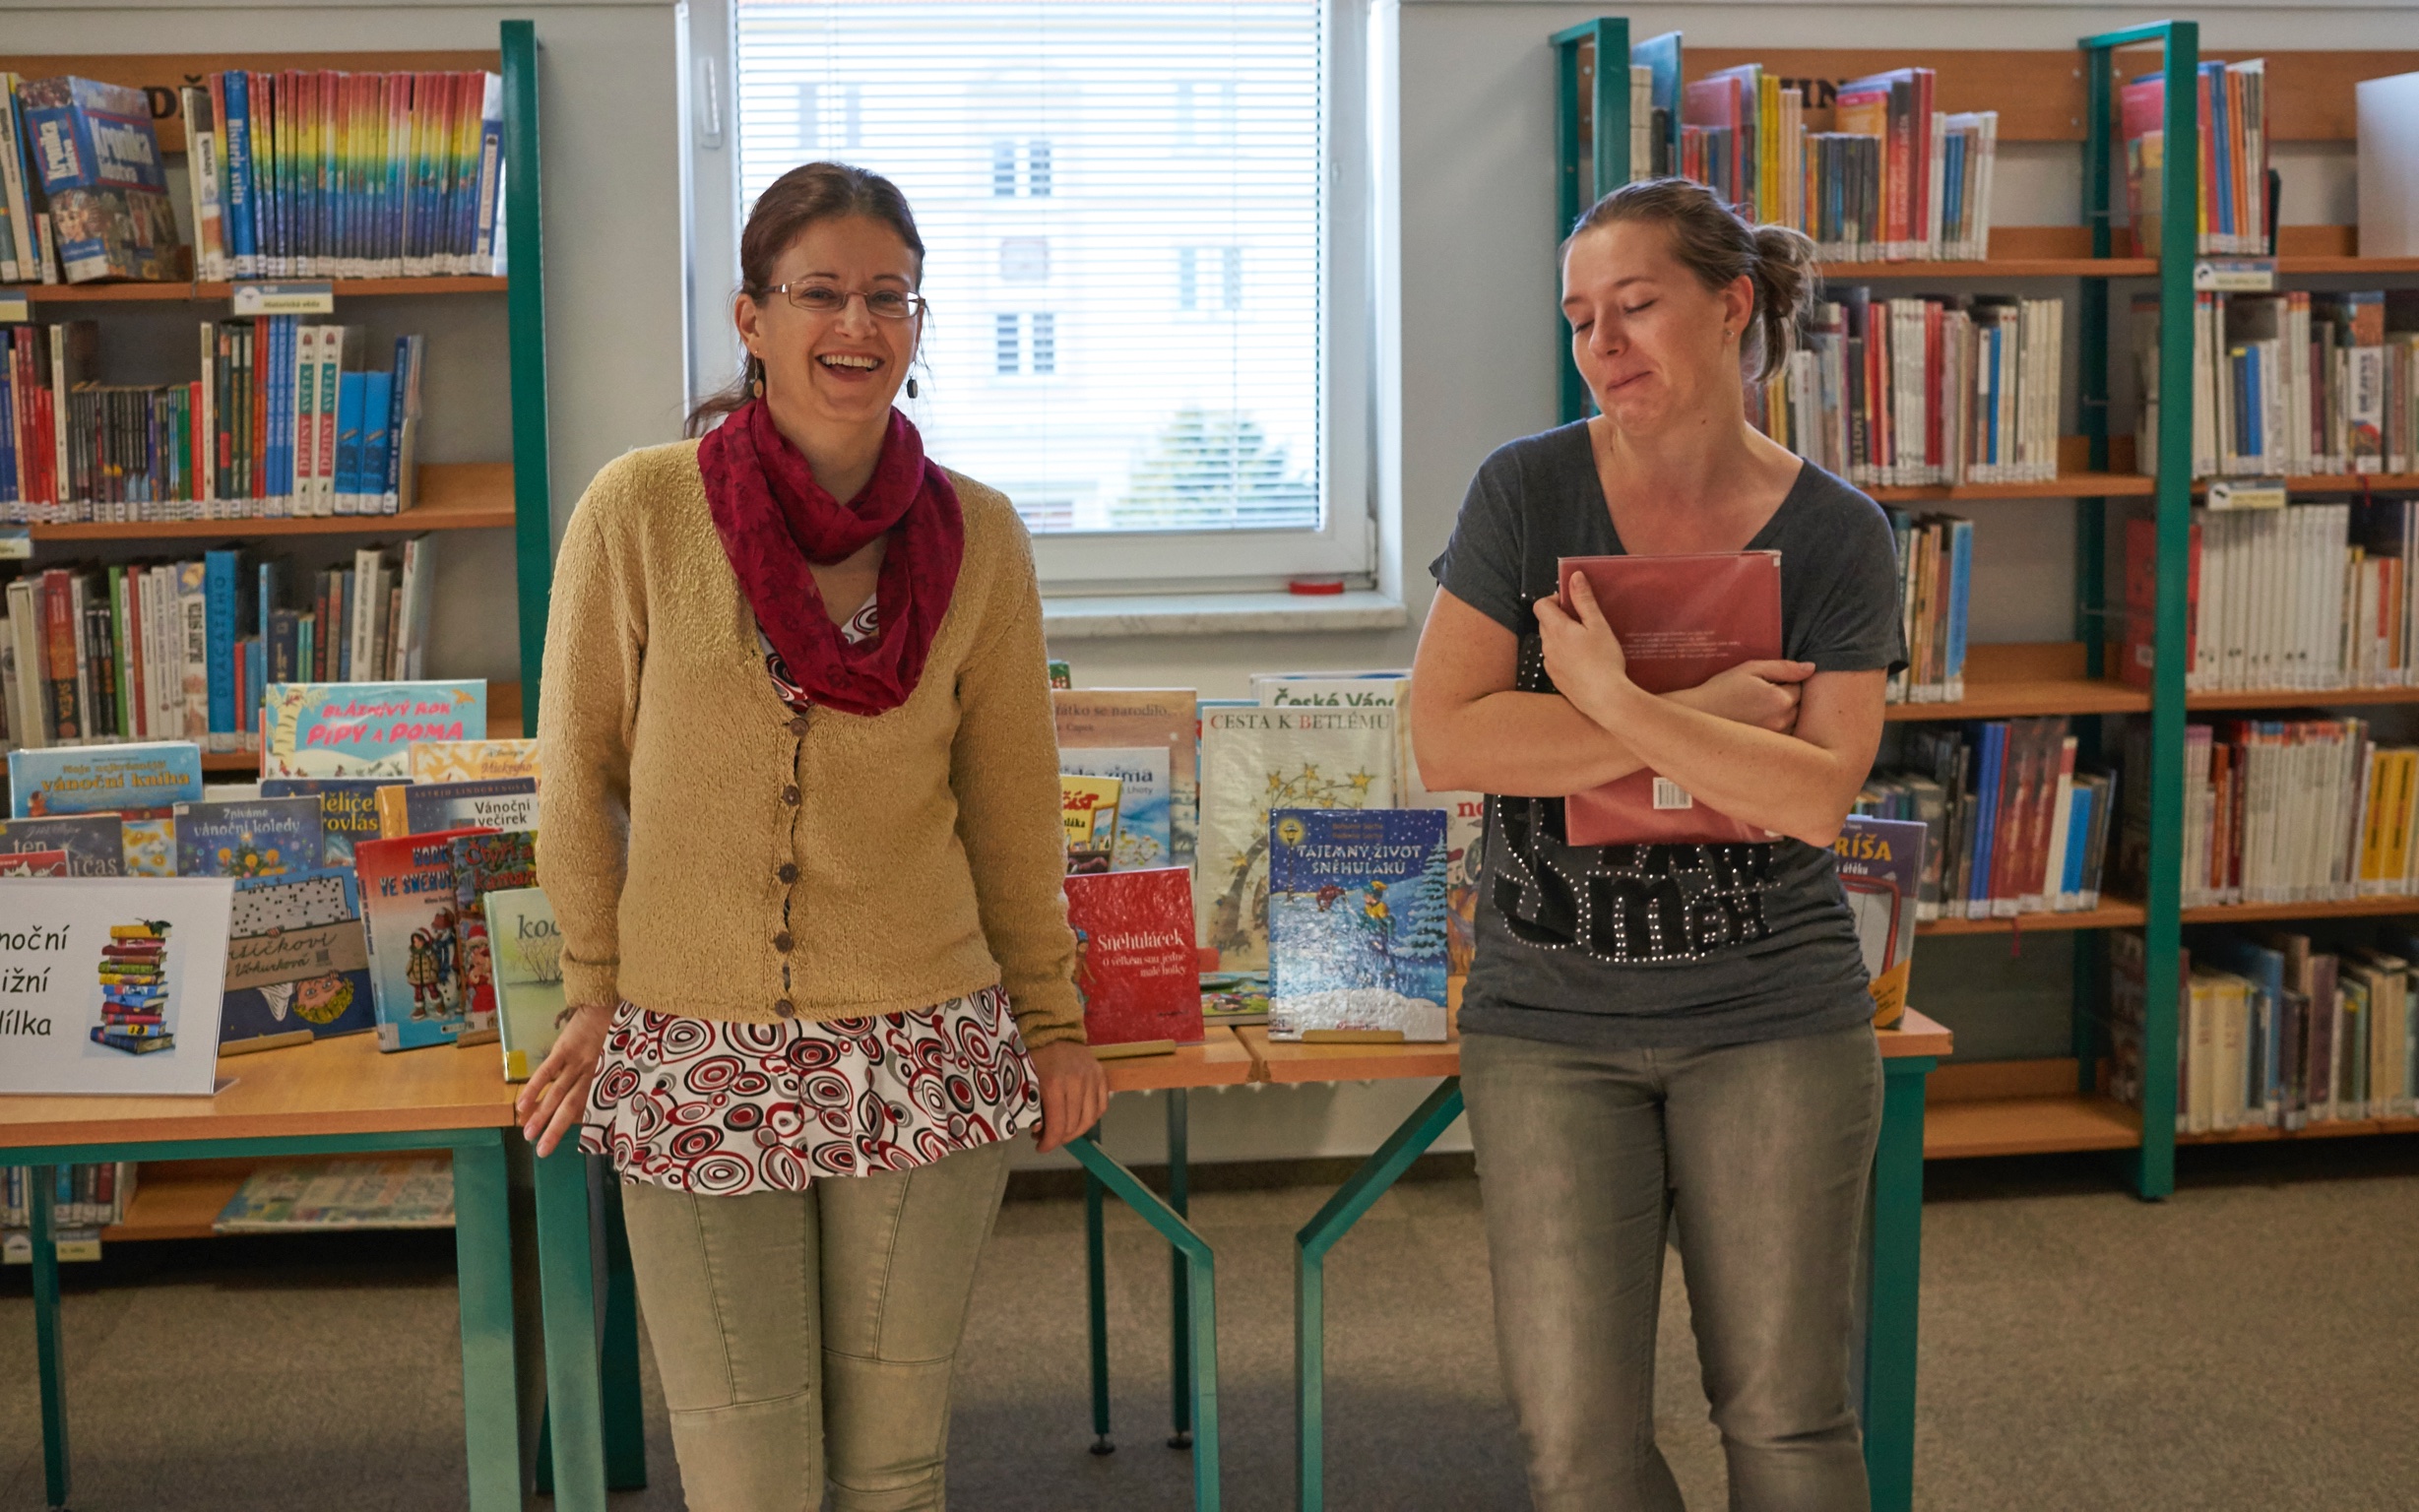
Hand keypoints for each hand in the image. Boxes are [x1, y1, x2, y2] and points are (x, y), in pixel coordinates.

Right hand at [516, 1003, 612, 1157]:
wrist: (607, 1001)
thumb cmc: (618, 1029)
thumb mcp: (622, 1055)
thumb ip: (614, 1075)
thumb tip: (608, 1094)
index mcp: (605, 1077)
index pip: (589, 1107)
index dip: (577, 1125)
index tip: (568, 1143)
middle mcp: (590, 1073)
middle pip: (570, 1107)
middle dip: (555, 1130)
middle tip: (541, 1151)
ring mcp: (576, 1062)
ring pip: (556, 1094)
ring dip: (541, 1115)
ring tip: (527, 1134)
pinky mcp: (564, 1049)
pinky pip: (547, 1072)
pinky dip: (534, 1089)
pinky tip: (523, 1105)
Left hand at [1028, 1038, 1108, 1153]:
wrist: (1053, 1032)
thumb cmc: (1034, 1058)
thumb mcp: (1024, 1081)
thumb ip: (1029, 1108)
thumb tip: (1038, 1131)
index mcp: (1054, 1083)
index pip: (1058, 1125)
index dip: (1050, 1142)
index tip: (1041, 1147)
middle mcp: (1077, 1081)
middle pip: (1074, 1125)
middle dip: (1060, 1138)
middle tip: (1047, 1137)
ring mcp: (1092, 1078)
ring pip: (1090, 1119)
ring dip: (1076, 1131)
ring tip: (1062, 1131)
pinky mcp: (1102, 1076)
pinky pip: (1101, 1107)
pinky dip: (1090, 1118)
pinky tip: (1077, 1119)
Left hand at [1534, 571, 1631, 726]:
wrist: (1605, 698)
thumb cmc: (1604, 660)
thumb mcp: (1598, 625)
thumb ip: (1584, 600)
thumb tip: (1574, 577)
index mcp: (1556, 629)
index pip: (1540, 605)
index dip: (1554, 599)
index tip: (1573, 604)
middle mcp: (1547, 646)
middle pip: (1545, 622)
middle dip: (1560, 617)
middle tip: (1584, 622)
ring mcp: (1549, 664)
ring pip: (1550, 642)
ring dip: (1562, 637)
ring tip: (1586, 643)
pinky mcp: (1555, 679)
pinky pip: (1555, 660)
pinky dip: (1564, 655)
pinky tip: (1584, 661)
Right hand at [1684, 659, 1816, 733]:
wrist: (1696, 716)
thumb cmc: (1721, 689)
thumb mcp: (1750, 669)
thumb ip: (1783, 667)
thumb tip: (1812, 668)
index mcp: (1780, 699)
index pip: (1801, 688)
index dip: (1787, 682)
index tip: (1769, 683)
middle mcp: (1781, 721)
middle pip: (1800, 707)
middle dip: (1789, 699)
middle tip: (1763, 696)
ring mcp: (1775, 738)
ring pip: (1794, 723)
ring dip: (1785, 716)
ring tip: (1760, 710)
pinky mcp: (1767, 749)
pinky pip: (1783, 737)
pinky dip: (1777, 730)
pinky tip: (1758, 723)